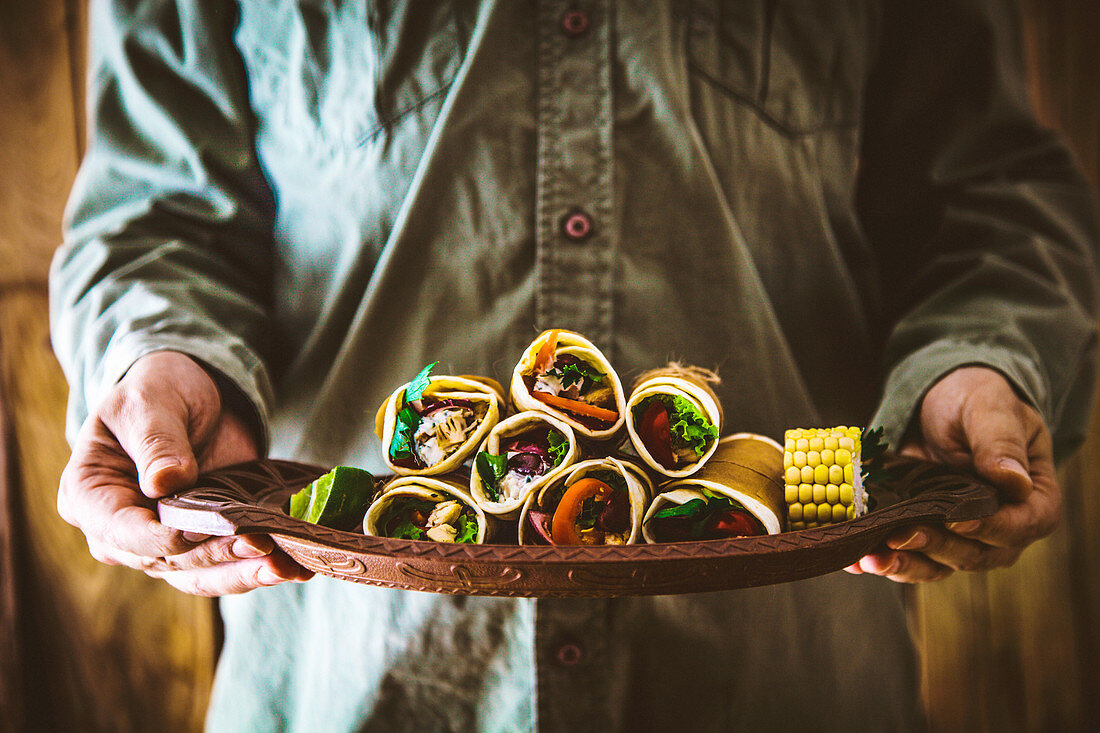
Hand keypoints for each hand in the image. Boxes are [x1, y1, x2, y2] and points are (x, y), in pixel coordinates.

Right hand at [57, 351, 312, 595]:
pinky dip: (259, 569)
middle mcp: (122, 533)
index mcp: (91, 497)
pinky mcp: (203, 543)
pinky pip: (227, 566)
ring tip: (285, 567)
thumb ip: (156, 440)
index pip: (122, 532)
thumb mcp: (151, 401)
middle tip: (261, 546)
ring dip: (243, 574)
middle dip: (216, 556)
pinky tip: (295, 566)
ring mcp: (164, 544)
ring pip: (200, 576)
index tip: (195, 532)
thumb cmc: (159, 390)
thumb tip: (164, 483)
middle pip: (167, 562)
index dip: (159, 539)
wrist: (194, 392)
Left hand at [846, 366, 1059, 582]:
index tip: (957, 519)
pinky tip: (855, 559)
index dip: (991, 528)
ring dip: (904, 565)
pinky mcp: (923, 532)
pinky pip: (906, 556)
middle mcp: (999, 526)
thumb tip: (1014, 482)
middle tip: (900, 536)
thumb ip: (1000, 442)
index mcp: (1031, 498)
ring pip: (936, 564)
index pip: (1021, 525)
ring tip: (873, 559)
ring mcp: (958, 535)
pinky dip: (882, 559)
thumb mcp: (990, 408)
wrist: (938, 401)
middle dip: (936, 547)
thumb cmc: (975, 400)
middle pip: (974, 553)